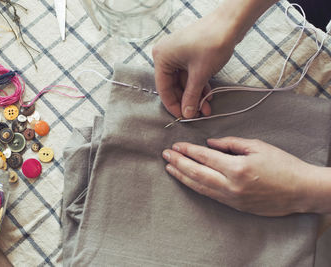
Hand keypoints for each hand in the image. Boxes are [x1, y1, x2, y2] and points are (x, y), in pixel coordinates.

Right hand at [152, 12, 236, 118]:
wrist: (231, 23)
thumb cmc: (212, 43)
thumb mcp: (200, 74)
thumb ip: (191, 96)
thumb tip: (187, 114)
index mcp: (161, 57)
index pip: (163, 88)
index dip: (173, 105)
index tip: (183, 118)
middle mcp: (166, 55)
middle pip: (173, 85)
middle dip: (187, 100)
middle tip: (197, 115)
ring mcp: (178, 54)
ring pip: (184, 81)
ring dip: (195, 95)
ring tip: (206, 109)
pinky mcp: (189, 54)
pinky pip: (190, 74)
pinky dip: (198, 85)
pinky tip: (207, 96)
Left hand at [162, 137, 319, 216]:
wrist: (300, 190)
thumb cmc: (282, 165)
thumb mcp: (258, 146)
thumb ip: (230, 144)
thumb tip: (209, 143)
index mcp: (237, 167)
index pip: (204, 157)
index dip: (187, 151)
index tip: (175, 145)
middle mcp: (231, 185)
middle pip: (196, 173)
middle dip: (178, 163)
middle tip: (165, 155)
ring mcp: (231, 198)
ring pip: (199, 187)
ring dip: (182, 176)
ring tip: (169, 168)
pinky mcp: (234, 205)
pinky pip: (209, 195)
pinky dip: (195, 187)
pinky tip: (186, 180)